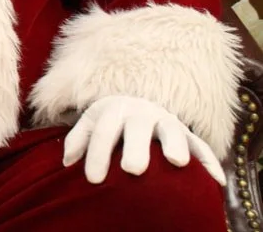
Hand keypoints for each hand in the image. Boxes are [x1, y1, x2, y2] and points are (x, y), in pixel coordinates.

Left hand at [63, 95, 224, 184]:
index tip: (92, 180)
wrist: (137, 104)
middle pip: (137, 129)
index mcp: (114, 110)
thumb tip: (67, 162)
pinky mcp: (186, 133)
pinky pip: (200, 145)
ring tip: (176, 162)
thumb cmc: (110, 122)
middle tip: (132, 169)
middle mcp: (141, 113)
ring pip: (172, 130)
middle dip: (136, 148)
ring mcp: (166, 122)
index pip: (103, 132)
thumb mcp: (91, 123)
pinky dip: (208, 160)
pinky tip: (217, 180)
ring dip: (175, 145)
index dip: (96, 155)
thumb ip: (77, 140)